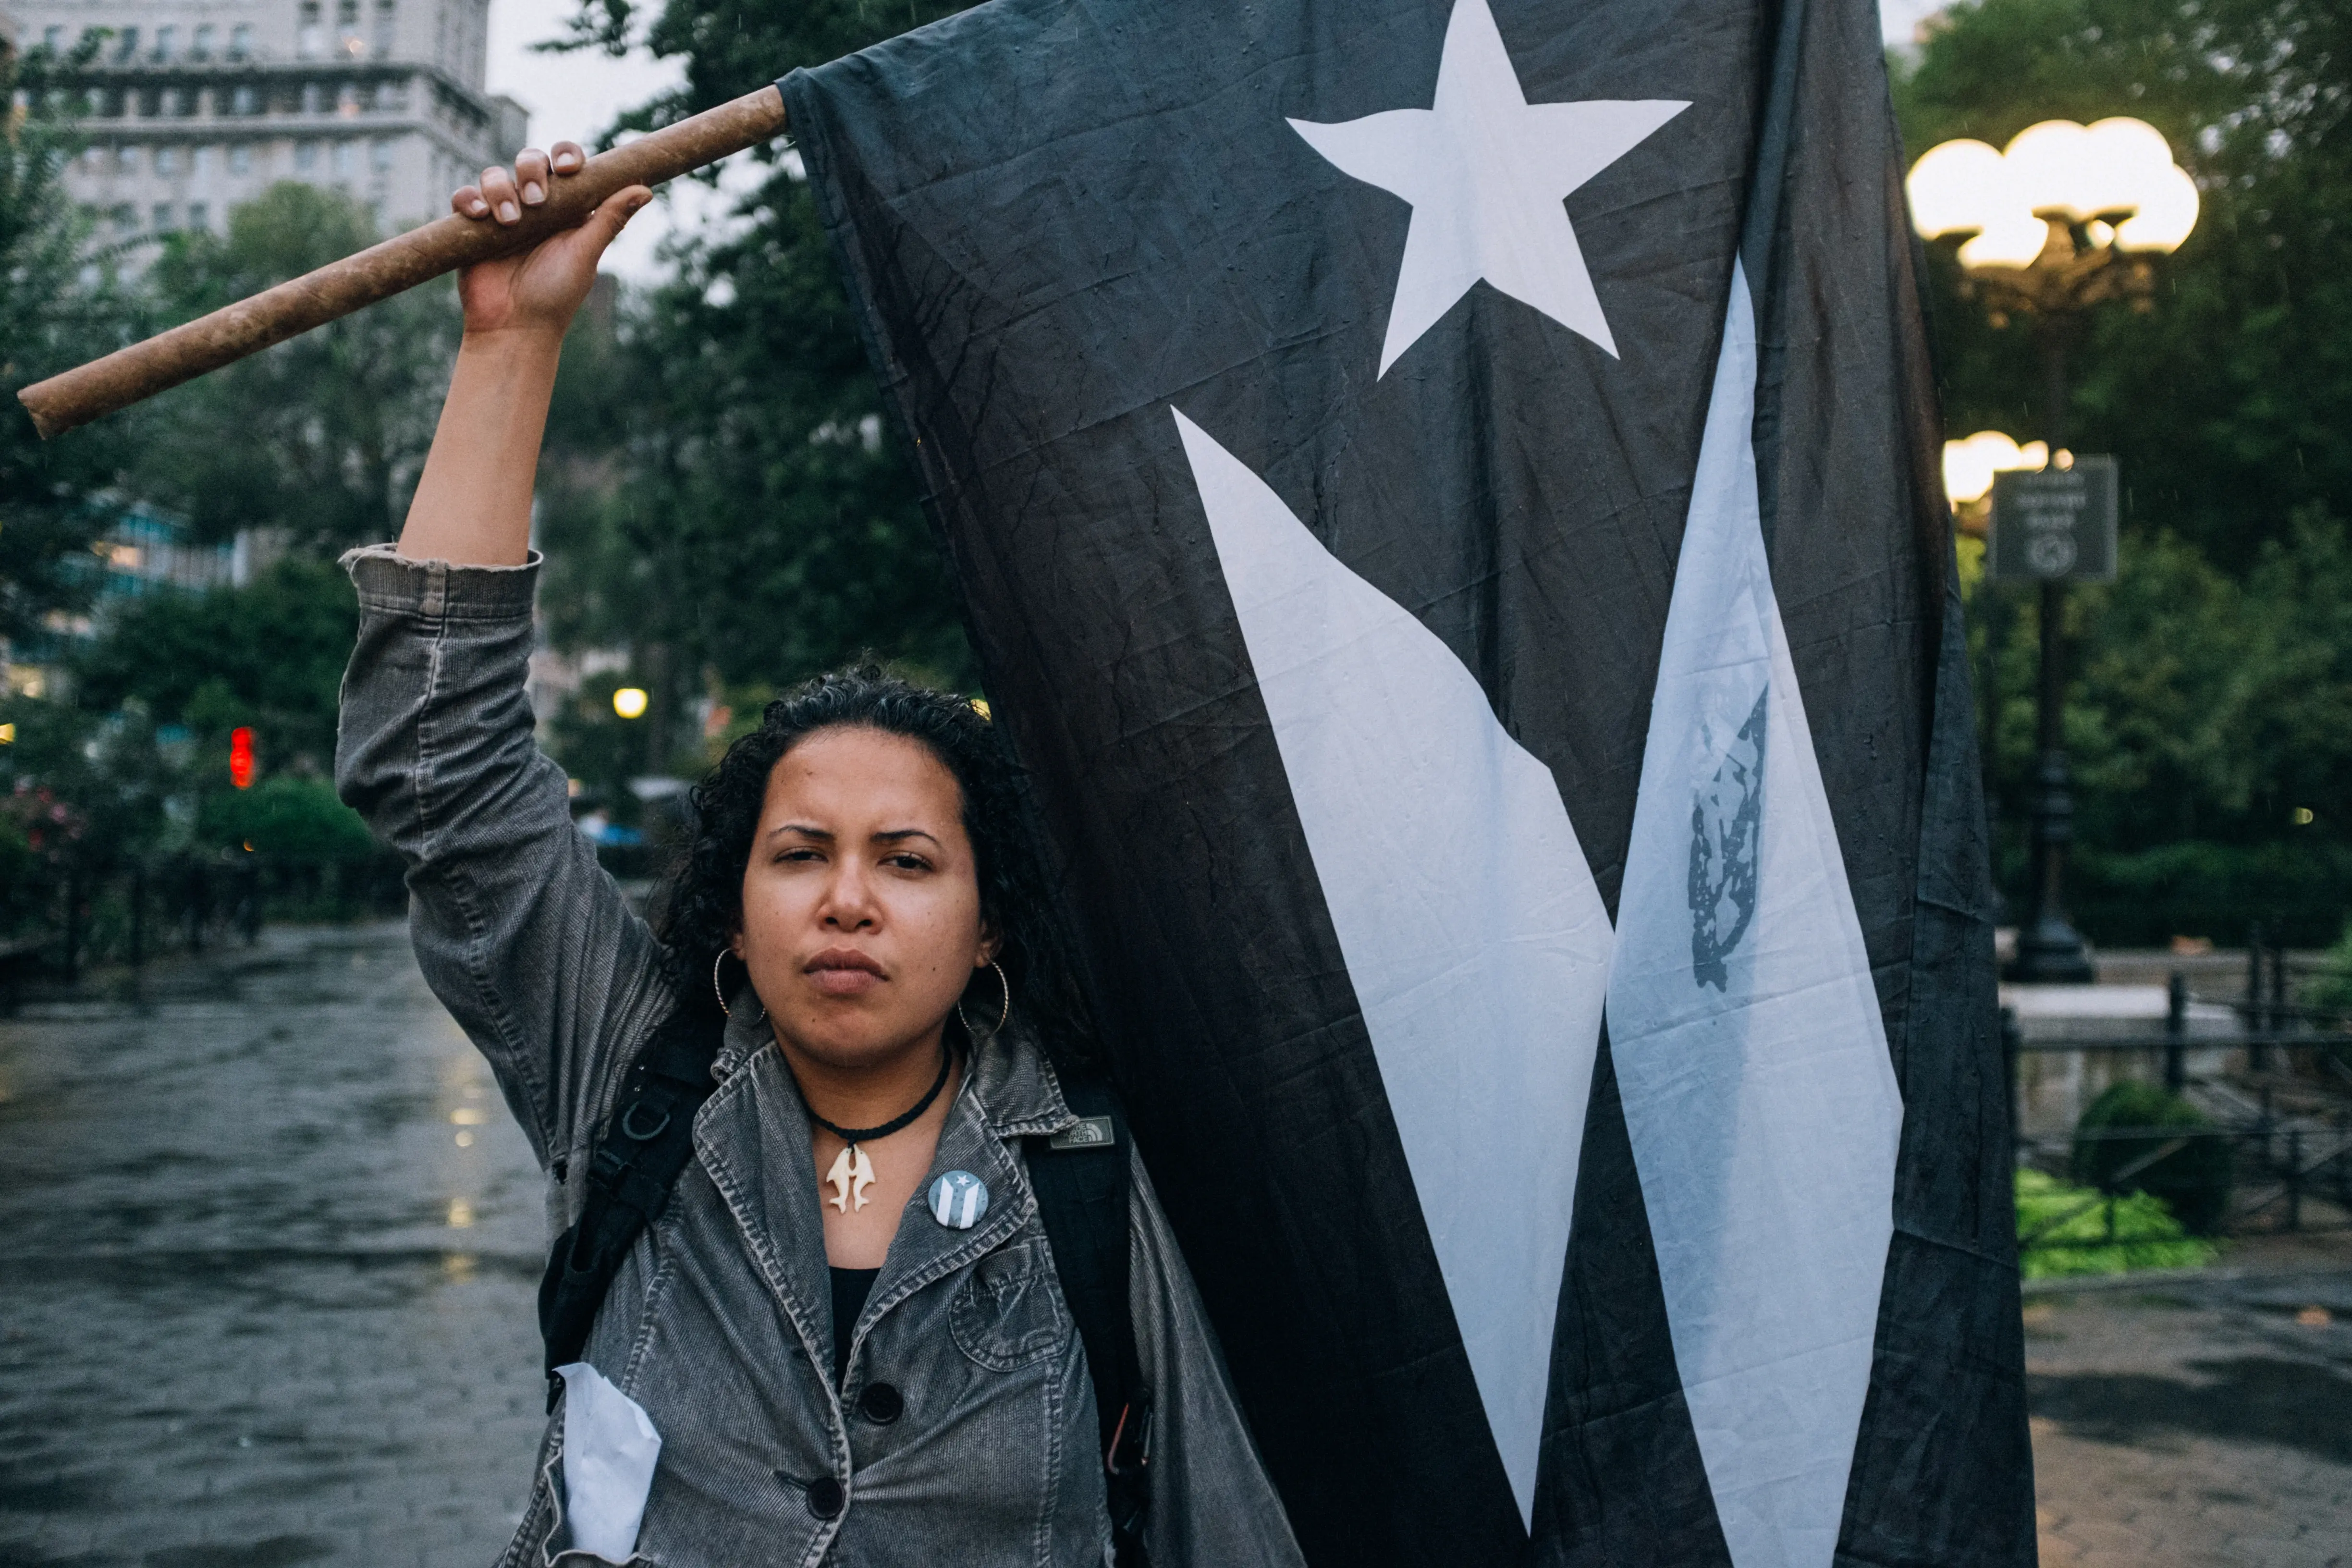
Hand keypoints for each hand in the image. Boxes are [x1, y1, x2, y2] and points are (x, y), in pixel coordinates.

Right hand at [448, 142, 649, 338]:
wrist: (515, 328)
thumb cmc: (556, 296)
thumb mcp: (585, 254)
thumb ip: (609, 219)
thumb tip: (646, 189)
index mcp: (566, 209)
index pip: (567, 166)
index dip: (567, 156)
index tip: (569, 168)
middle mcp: (535, 206)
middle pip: (530, 161)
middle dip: (532, 170)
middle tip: (536, 200)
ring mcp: (502, 214)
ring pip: (496, 175)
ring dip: (501, 189)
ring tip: (510, 221)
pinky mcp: (473, 226)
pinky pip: (465, 197)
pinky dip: (470, 198)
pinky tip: (480, 215)